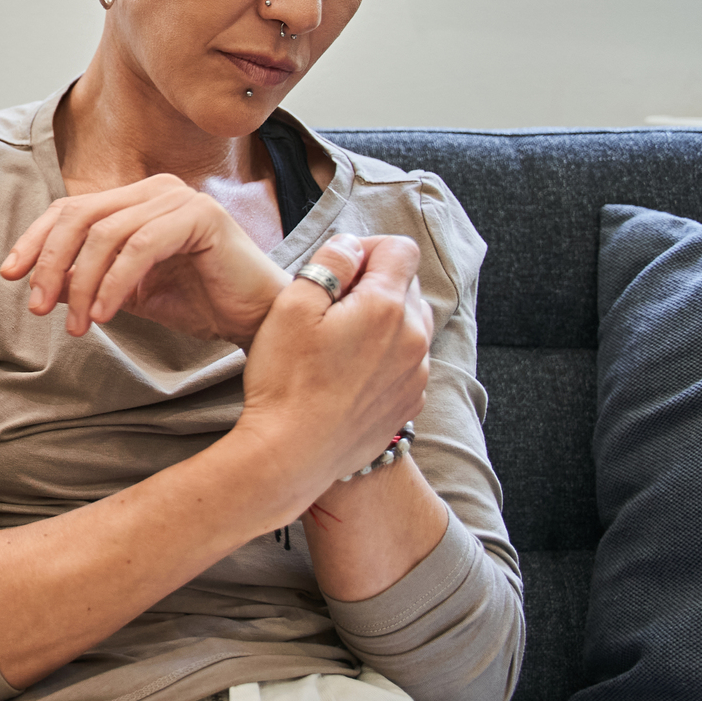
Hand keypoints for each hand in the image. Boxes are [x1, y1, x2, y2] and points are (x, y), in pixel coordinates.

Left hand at [0, 175, 288, 345]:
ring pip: (105, 234)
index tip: (9, 276)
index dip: (35, 241)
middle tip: (38, 307)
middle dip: (50, 262)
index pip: (69, 210)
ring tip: (76, 324)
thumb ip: (87, 279)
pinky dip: (114, 283)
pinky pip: (139, 247)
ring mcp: (178, 198)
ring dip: (82, 283)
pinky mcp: (200, 216)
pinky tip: (103, 315)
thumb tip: (38, 284)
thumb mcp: (126, 291)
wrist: (257, 319)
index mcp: (135, 199)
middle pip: (79, 216)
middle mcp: (154, 189)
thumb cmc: (197, 302)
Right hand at [234, 233, 433, 518]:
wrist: (293, 454)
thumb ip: (329, 263)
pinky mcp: (408, 403)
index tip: (338, 267)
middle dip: (372, 284)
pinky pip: (405, 363)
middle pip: (407, 286)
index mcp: (387, 306)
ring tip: (336, 342)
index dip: (367, 247)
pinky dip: (383, 358)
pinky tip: (345, 373)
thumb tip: (350, 246)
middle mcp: (414, 338)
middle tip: (329, 305)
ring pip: (408, 326)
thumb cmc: (286, 380)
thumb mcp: (292, 305)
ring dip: (380, 322)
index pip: (400, 249)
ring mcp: (415, 374)